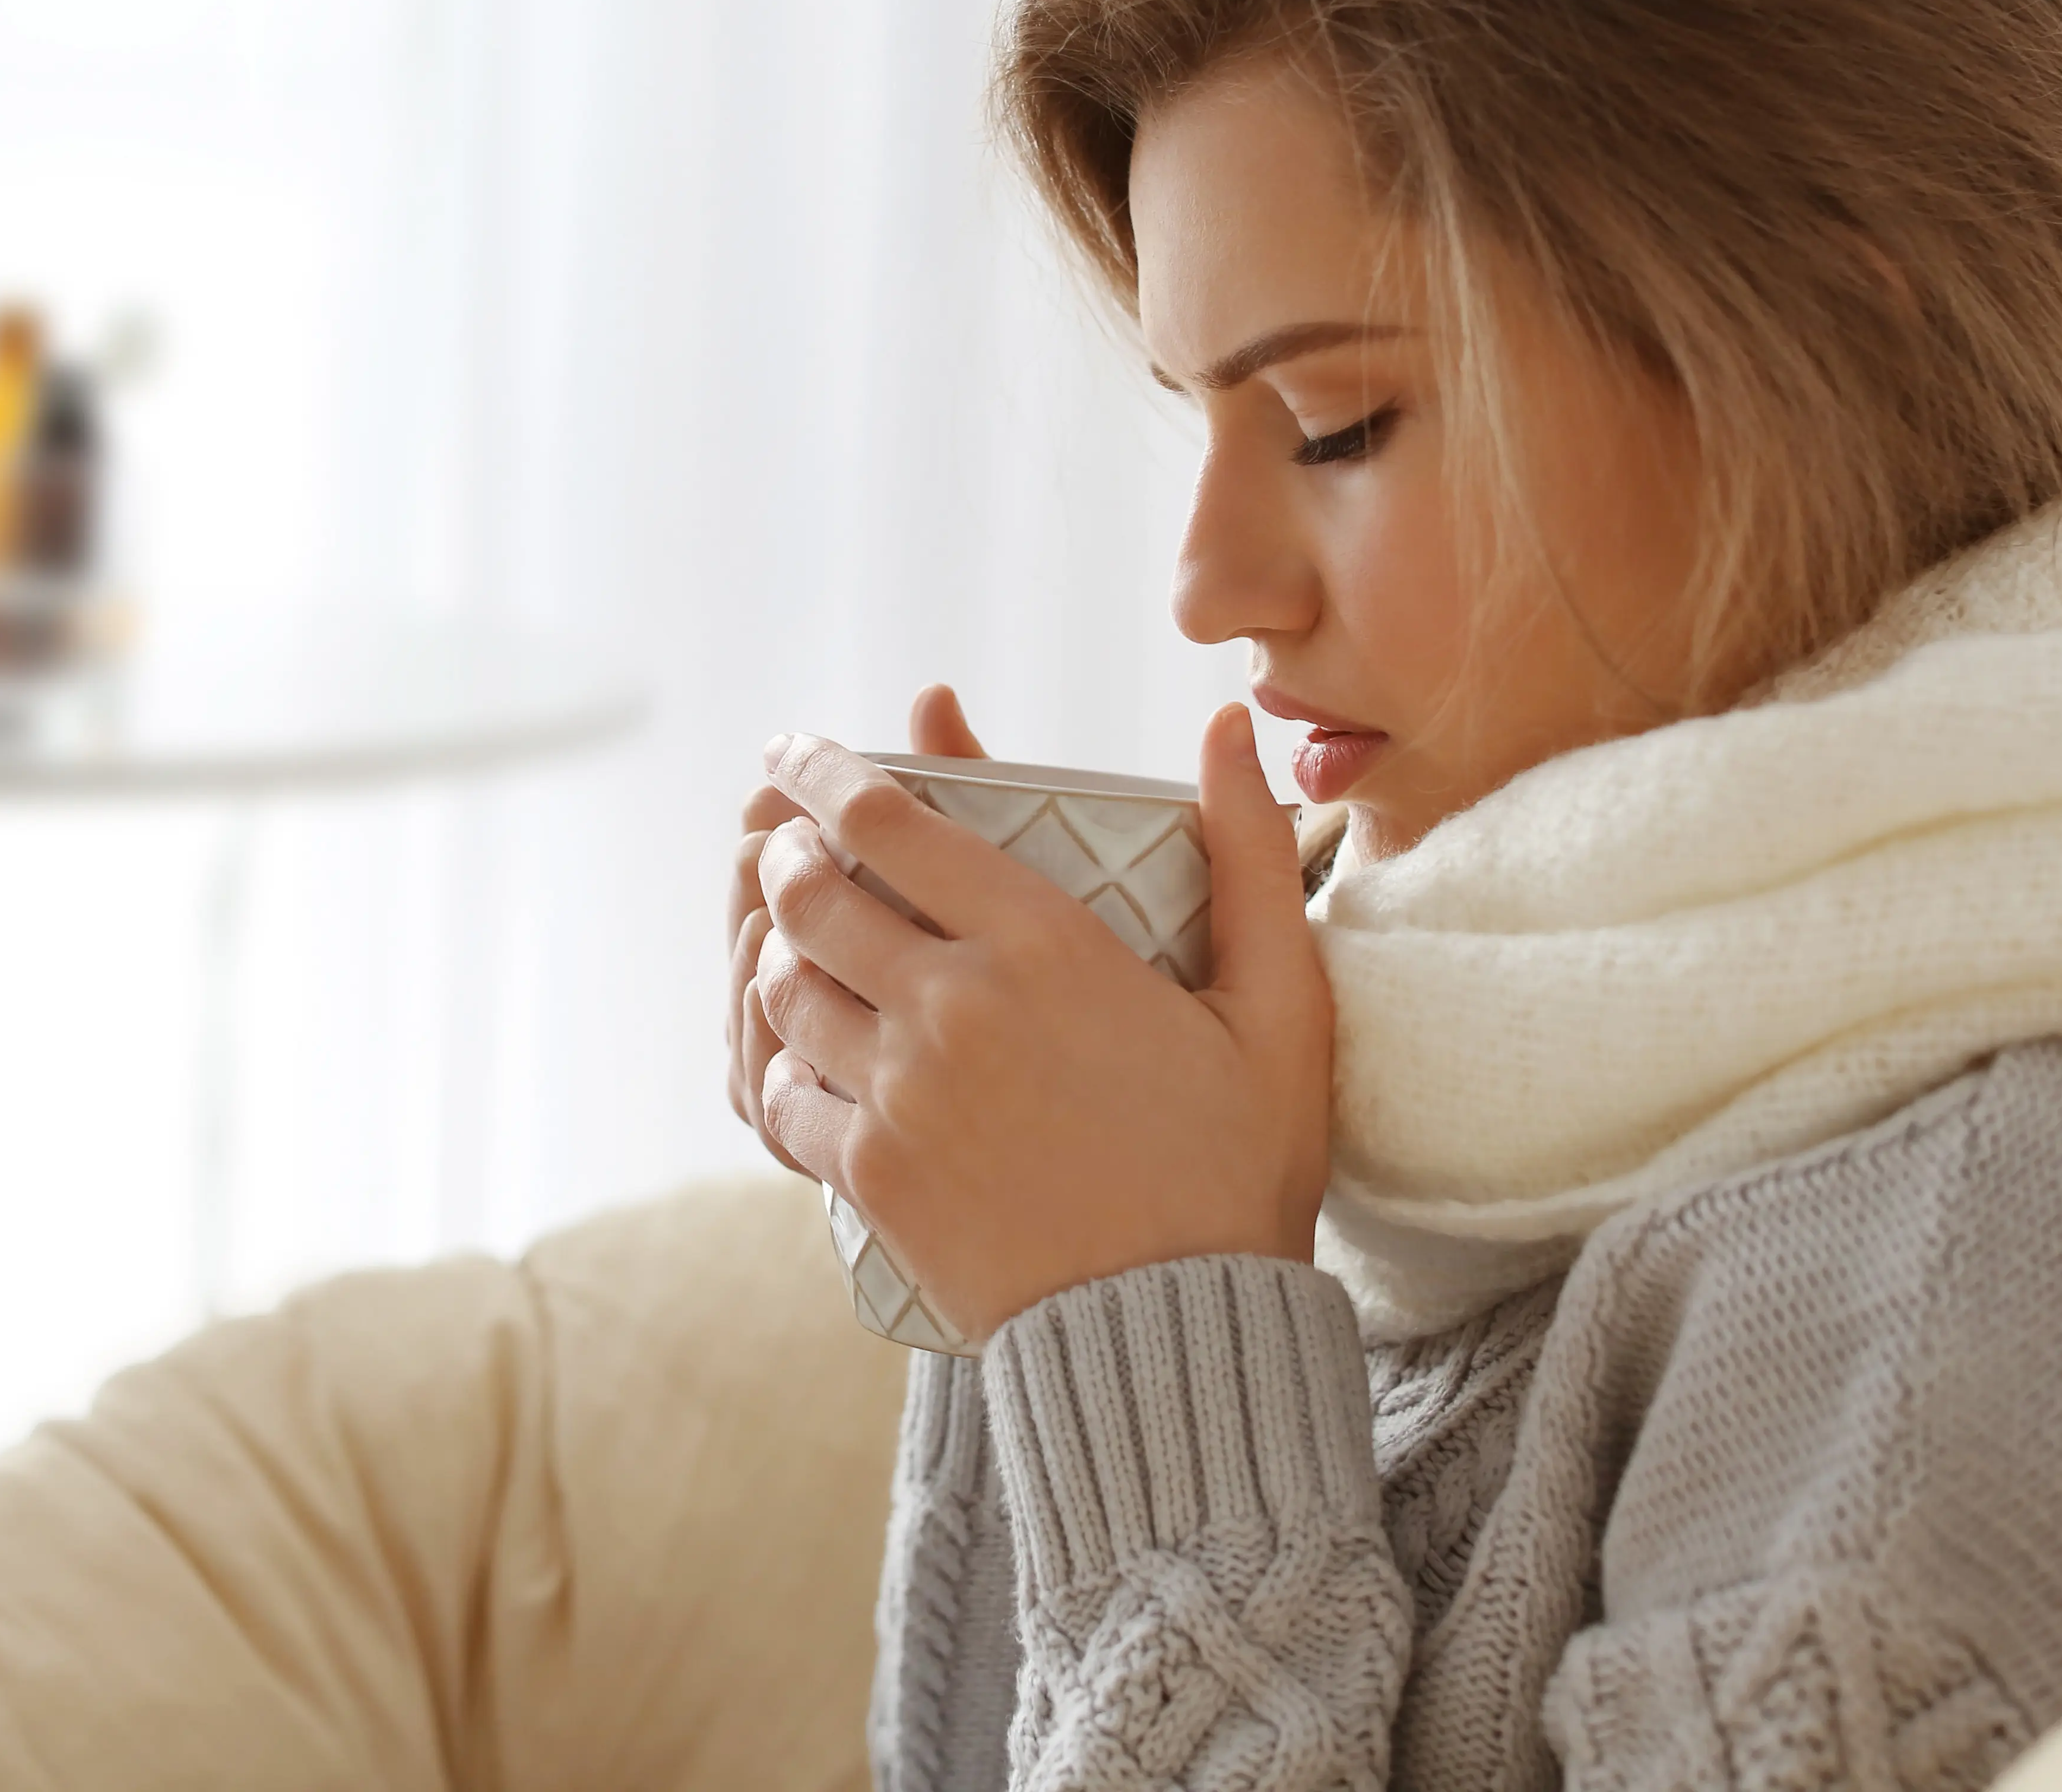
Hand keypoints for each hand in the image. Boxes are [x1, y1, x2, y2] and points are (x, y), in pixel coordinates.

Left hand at [749, 701, 1331, 1341]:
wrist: (1180, 1336)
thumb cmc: (1239, 1165)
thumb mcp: (1282, 1005)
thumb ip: (1253, 855)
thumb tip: (1233, 725)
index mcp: (1044, 945)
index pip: (890, 820)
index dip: (826, 771)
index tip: (797, 751)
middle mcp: (952, 1006)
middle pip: (810, 893)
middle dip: (786, 855)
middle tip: (789, 845)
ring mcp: (900, 1094)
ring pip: (784, 989)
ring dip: (780, 956)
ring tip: (798, 945)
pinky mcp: (869, 1176)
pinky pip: (781, 1094)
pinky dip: (780, 1064)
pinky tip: (803, 1055)